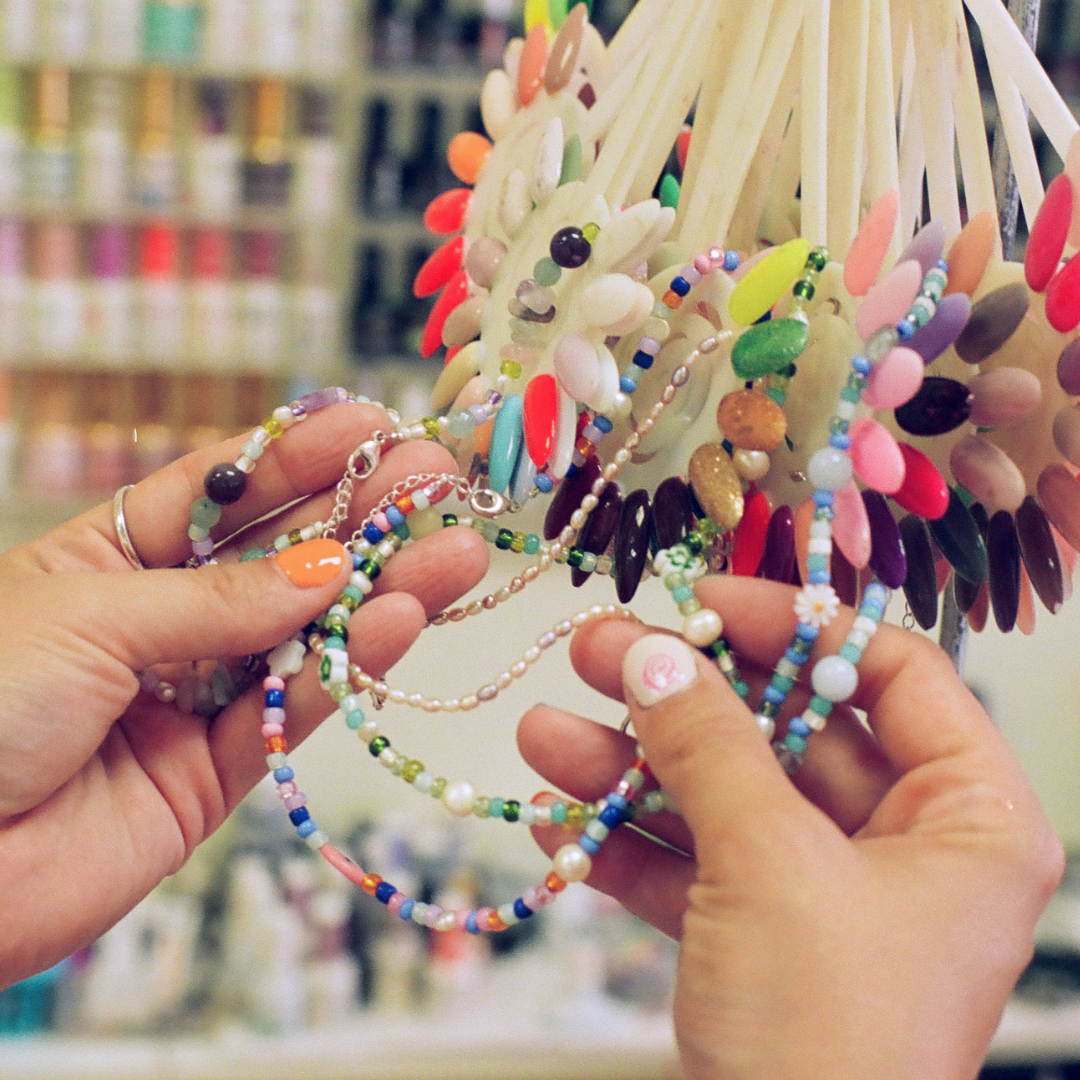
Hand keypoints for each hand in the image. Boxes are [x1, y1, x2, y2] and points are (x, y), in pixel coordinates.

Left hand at [0, 401, 487, 987]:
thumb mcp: (90, 620)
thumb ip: (219, 602)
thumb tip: (329, 567)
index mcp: (106, 560)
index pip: (215, 494)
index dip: (293, 458)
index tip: (367, 425)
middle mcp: (158, 622)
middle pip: (275, 559)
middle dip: (356, 517)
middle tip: (434, 480)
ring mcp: (192, 697)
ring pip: (302, 635)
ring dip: (379, 592)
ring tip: (452, 553)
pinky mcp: (215, 773)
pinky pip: (292, 711)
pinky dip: (347, 670)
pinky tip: (398, 621)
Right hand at [519, 575, 1063, 1079]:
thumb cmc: (828, 1037)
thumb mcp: (769, 864)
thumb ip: (708, 745)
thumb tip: (650, 654)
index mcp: (964, 818)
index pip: (889, 671)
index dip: (796, 623)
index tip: (704, 601)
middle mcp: (905, 847)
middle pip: (786, 729)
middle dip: (682, 696)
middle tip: (595, 652)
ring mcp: (827, 894)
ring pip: (724, 796)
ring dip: (631, 768)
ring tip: (544, 734)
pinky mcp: (762, 940)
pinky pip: (694, 866)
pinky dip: (627, 844)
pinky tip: (555, 820)